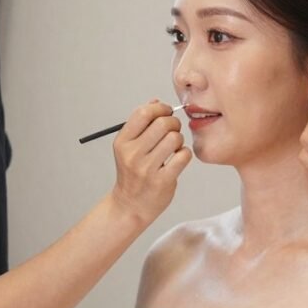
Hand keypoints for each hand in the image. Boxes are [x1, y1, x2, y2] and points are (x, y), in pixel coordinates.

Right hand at [111, 101, 192, 226]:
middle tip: (173, 130)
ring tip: (174, 147)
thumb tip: (156, 102)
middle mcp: (132, 154)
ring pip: (175, 138)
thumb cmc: (133, 173)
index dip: (160, 108)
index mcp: (123, 142)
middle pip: (162, 123)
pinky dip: (185, 154)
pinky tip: (178, 159)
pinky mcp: (163, 180)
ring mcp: (147, 168)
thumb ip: (141, 124)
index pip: (143, 113)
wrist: (130, 205)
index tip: (166, 112)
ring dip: (179, 139)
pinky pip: (183, 155)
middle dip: (173, 123)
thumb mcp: (129, 147)